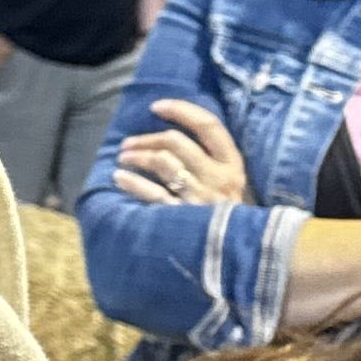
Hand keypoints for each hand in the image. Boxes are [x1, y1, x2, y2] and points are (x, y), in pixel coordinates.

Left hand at [111, 99, 249, 207]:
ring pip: (163, 163)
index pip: (208, 125)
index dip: (181, 110)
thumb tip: (171, 135)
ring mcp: (201, 198)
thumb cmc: (228, 214)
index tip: (156, 106)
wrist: (241, 254)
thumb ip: (210, 160)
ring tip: (123, 158)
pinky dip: (132, 182)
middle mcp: (219, 178)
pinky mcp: (183, 217)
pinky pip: (152, 194)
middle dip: (147, 138)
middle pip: (177, 142)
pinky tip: (119, 178)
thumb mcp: (230, 184)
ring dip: (137, 156)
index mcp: (233, 165)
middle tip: (128, 143)